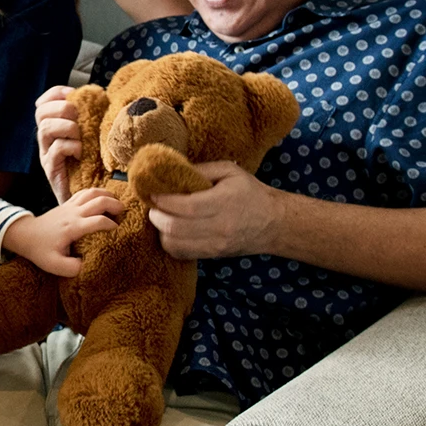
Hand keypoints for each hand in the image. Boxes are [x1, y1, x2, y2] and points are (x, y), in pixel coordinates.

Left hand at [1, 188, 125, 277]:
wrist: (26, 235)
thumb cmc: (40, 250)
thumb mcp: (54, 264)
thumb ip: (71, 268)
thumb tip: (87, 266)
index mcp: (73, 227)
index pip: (98, 221)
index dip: (111, 225)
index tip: (118, 231)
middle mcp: (73, 213)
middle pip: (98, 201)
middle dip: (114, 204)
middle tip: (124, 212)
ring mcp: (70, 206)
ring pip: (92, 192)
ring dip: (107, 195)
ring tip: (117, 203)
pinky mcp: (67, 203)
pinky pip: (85, 192)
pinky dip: (97, 192)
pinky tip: (103, 199)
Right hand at [33, 85, 81, 202]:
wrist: (86, 201)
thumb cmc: (91, 168)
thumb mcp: (91, 138)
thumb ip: (91, 120)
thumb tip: (103, 98)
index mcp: (54, 128)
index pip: (43, 102)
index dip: (55, 93)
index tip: (72, 93)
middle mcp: (46, 140)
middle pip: (40, 113)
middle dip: (60, 108)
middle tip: (77, 115)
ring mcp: (46, 154)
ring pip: (45, 129)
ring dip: (66, 126)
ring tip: (80, 135)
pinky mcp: (51, 169)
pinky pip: (56, 149)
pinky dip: (70, 146)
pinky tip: (80, 152)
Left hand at [147, 161, 284, 259]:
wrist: (273, 223)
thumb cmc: (250, 192)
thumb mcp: (230, 171)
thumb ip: (201, 170)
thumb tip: (171, 171)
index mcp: (223, 202)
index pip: (185, 206)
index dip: (163, 200)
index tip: (152, 192)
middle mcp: (219, 227)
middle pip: (174, 227)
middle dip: (157, 215)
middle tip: (154, 205)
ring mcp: (215, 245)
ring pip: (174, 244)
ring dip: (161, 230)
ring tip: (163, 217)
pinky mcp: (212, 255)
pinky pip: (181, 253)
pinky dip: (170, 242)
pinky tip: (173, 230)